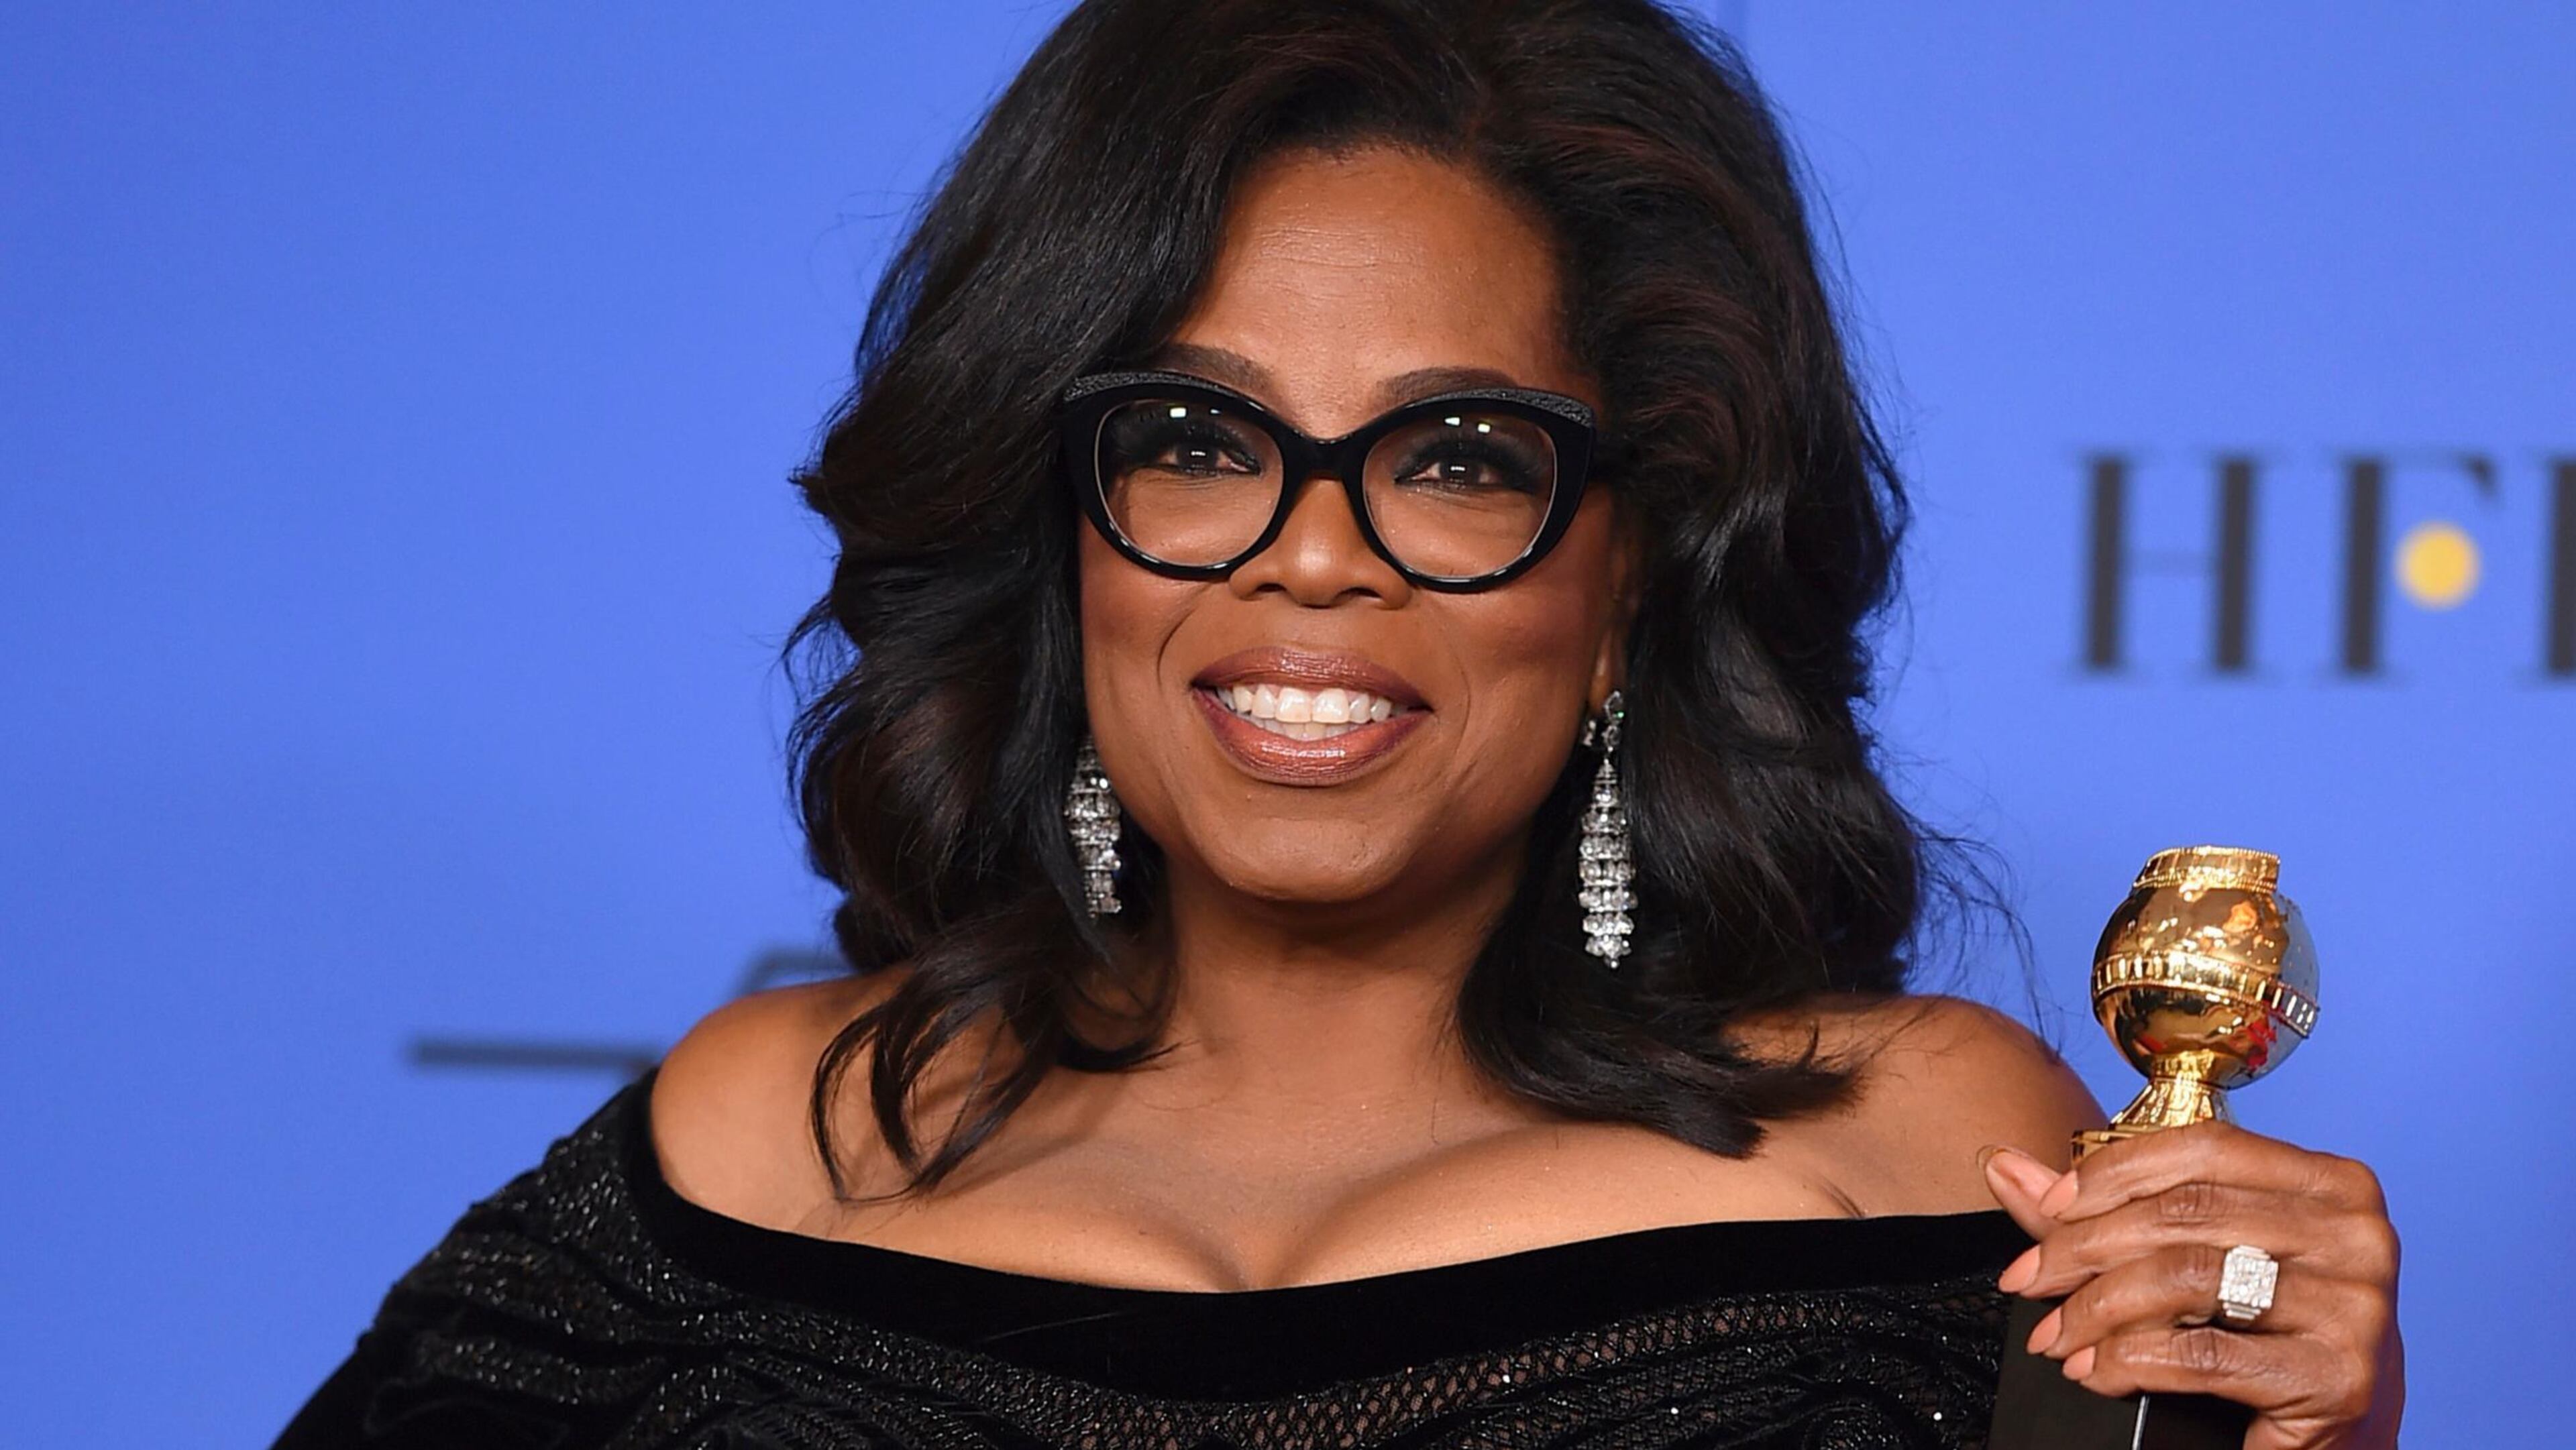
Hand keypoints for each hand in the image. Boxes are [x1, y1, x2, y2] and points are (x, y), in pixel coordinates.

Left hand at [1983, 1122, 2403, 1449]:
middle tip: (2027, 1282)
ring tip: (2056, 1337)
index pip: (2203, 1149)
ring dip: (2097, 1309)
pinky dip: (2130, 1361)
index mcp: (2331, 1184)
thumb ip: (2102, 1212)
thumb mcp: (2196, 1261)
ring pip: (2186, 1278)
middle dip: (2083, 1249)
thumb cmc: (2266, 1339)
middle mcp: (2356, 1234)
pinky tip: (2097, 1372)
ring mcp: (2355, 1305)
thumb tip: (2001, 1164)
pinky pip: (2202, 1355)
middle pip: (2184, 1214)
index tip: (2044, 1209)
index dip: (2110, 1173)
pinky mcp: (2338, 1378)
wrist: (2343, 1441)